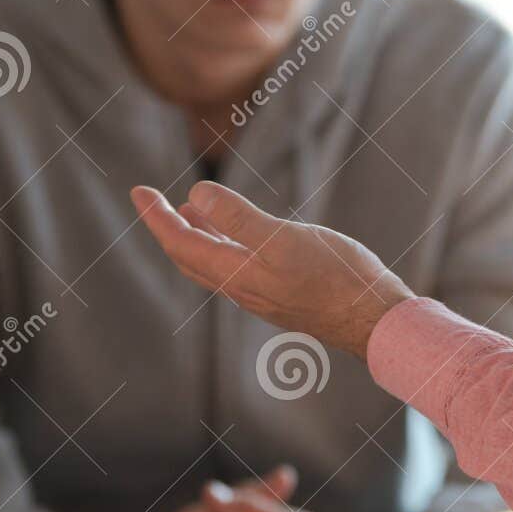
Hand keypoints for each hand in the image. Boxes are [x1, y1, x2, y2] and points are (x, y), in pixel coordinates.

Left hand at [132, 181, 413, 359]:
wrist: (375, 321)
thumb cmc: (339, 279)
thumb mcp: (286, 241)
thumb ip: (239, 220)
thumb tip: (194, 197)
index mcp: (238, 274)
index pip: (180, 244)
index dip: (155, 217)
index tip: (137, 190)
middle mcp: (242, 289)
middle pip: (188, 257)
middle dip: (165, 227)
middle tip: (150, 198)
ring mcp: (260, 295)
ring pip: (211, 265)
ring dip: (191, 237)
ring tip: (183, 211)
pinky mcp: (279, 295)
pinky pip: (234, 269)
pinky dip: (220, 246)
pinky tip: (233, 236)